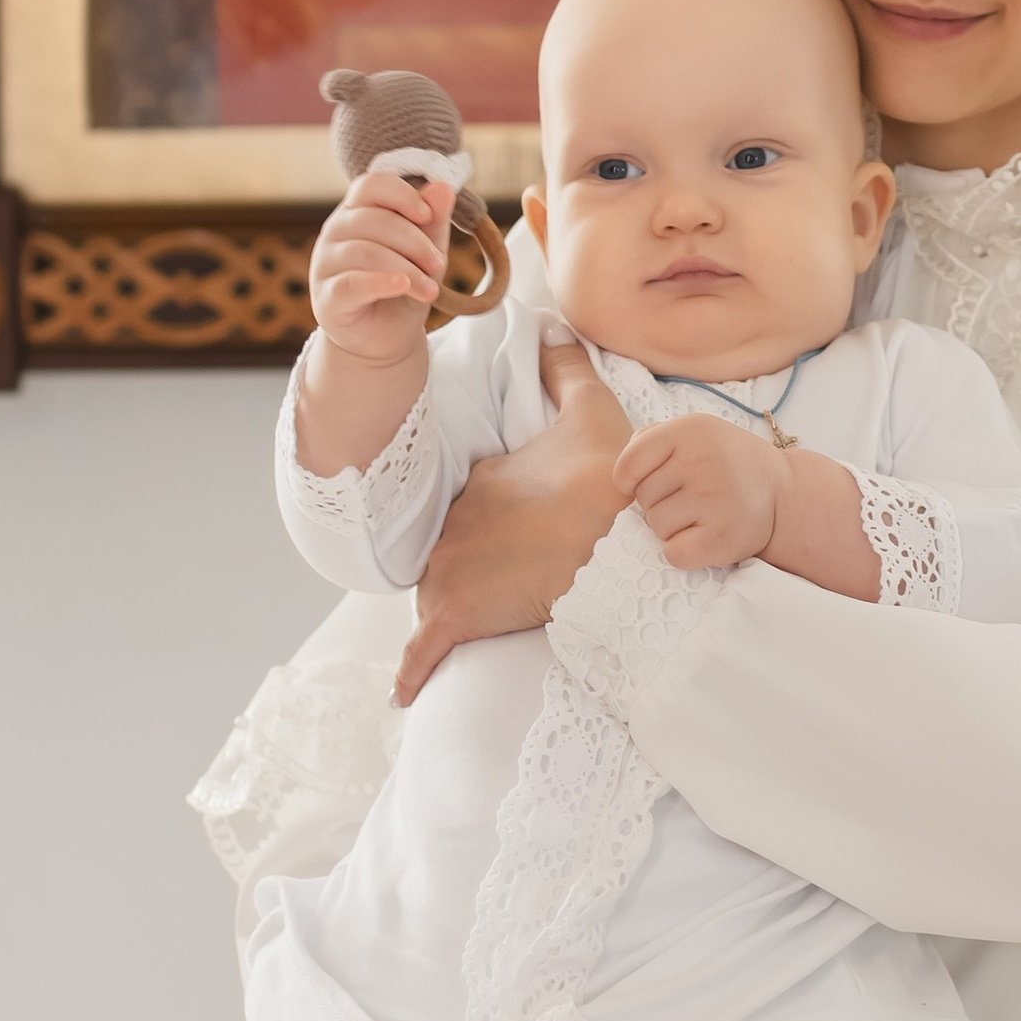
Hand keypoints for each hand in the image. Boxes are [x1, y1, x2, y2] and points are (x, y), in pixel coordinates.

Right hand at [308, 171, 448, 369]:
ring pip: (365, 252)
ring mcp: (325, 264)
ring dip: (407, 269)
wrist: (386, 337)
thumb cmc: (403, 286)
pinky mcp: (326, 297)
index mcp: (357, 212)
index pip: (371, 185)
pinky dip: (380, 282)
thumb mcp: (424, 252)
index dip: (401, 195)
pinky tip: (402, 285)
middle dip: (414, 242)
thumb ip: (432, 221)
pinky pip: (351, 283)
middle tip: (439, 265)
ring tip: (431, 289)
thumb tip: (444, 188)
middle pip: (373, 220)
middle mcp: (335, 231)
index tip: (428, 214)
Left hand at [393, 348, 630, 703]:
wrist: (616, 541)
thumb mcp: (592, 412)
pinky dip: (413, 671)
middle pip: (454, 553)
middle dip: (474, 569)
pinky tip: (403, 693)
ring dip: (455, 610)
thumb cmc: (609, 481)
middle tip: (511, 584)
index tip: (524, 540)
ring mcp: (448, 573)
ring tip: (483, 626)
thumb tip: (552, 327)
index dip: (499, 523)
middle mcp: (453, 527)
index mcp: (480, 485)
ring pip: (441, 595)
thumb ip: (567, 369)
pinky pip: (422, 651)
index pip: (475, 508)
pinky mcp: (455, 616)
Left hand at [614, 411, 788, 571]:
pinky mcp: (723, 537)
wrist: (783, 492)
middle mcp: (702, 461)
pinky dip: (684, 552)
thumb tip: (621, 473)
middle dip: (659, 502)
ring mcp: (713, 499)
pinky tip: (704, 537)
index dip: (631, 480)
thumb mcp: (695, 432)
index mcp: (689, 430)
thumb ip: (652, 439)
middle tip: (691, 498)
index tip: (651, 482)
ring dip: (671, 527)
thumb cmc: (726, 462)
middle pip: (642, 498)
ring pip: (655, 526)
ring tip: (700, 515)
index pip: (628, 464)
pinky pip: (673, 553)